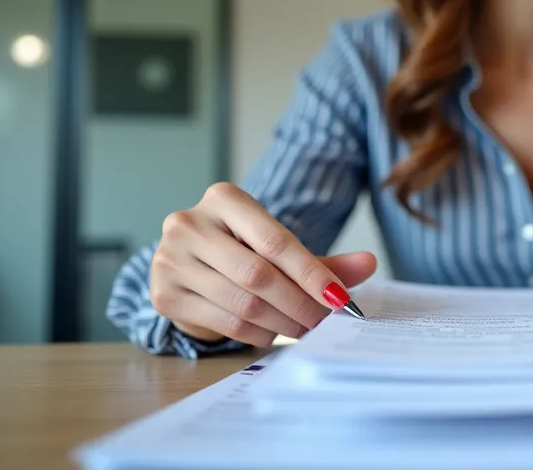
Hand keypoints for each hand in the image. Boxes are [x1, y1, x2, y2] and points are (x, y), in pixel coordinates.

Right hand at [149, 182, 376, 346]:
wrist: (190, 263)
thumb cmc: (242, 249)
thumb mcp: (278, 247)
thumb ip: (322, 260)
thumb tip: (369, 264)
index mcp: (223, 199)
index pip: (275, 241)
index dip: (312, 274)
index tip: (340, 299)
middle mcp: (189, 224)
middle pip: (258, 274)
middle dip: (299, 303)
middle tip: (325, 321)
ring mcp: (170, 260)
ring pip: (242, 302)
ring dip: (283, 322)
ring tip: (306, 329)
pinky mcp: (163, 295)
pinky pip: (224, 322)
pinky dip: (258, 333)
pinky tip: (275, 333)